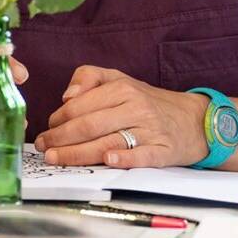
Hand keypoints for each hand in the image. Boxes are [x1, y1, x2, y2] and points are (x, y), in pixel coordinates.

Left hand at [35, 66, 207, 167]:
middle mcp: (135, 108)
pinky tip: (107, 159)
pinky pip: (141, 155)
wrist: (194, 120)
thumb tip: (67, 95)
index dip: (58, 120)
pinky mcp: (163, 151)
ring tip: (56, 159)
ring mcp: (150, 130)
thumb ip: (90, 77)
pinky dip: (124, 158)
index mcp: (122, 89)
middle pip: (89, 125)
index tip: (45, 130)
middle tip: (43, 148)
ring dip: (77, 153)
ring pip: (107, 142)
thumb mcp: (119, 80)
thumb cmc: (147, 102)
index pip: (80, 106)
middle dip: (60, 139)